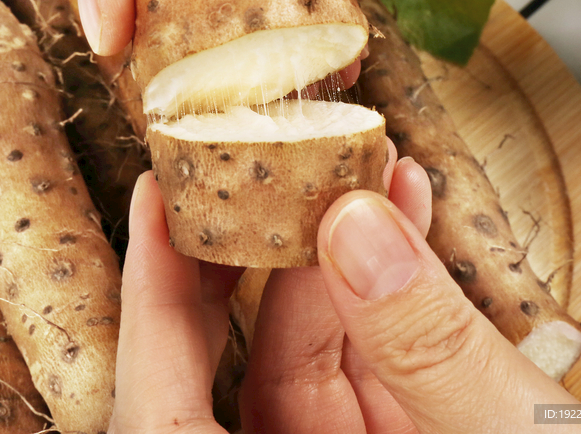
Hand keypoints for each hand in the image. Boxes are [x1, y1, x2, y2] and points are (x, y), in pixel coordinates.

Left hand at [110, 158, 580, 432]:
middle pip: (239, 372)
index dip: (151, 308)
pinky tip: (407, 224)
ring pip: (314, 356)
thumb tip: (353, 233)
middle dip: (247, 261)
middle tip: (249, 170)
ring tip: (365, 174)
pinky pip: (374, 367)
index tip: (152, 205)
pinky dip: (390, 295)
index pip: (167, 417)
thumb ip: (429, 350)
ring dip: (340, 258)